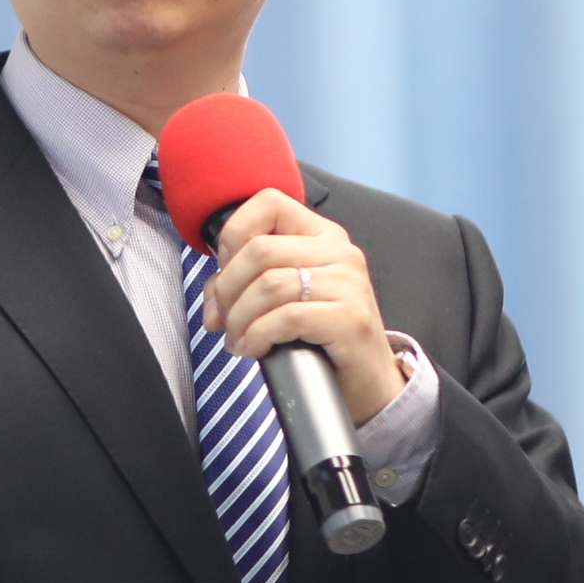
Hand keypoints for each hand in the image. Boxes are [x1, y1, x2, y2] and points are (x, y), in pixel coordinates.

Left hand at [199, 188, 403, 424]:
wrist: (370, 380)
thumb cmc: (323, 338)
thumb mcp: (287, 298)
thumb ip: (248, 283)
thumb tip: (213, 297)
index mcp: (323, 236)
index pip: (269, 202)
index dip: (234, 234)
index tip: (225, 269)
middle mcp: (340, 252)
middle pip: (260, 250)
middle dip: (227, 289)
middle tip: (222, 319)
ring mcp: (348, 283)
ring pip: (269, 285)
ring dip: (240, 318)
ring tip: (238, 339)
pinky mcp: (350, 318)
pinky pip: (287, 317)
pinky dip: (259, 335)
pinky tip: (255, 348)